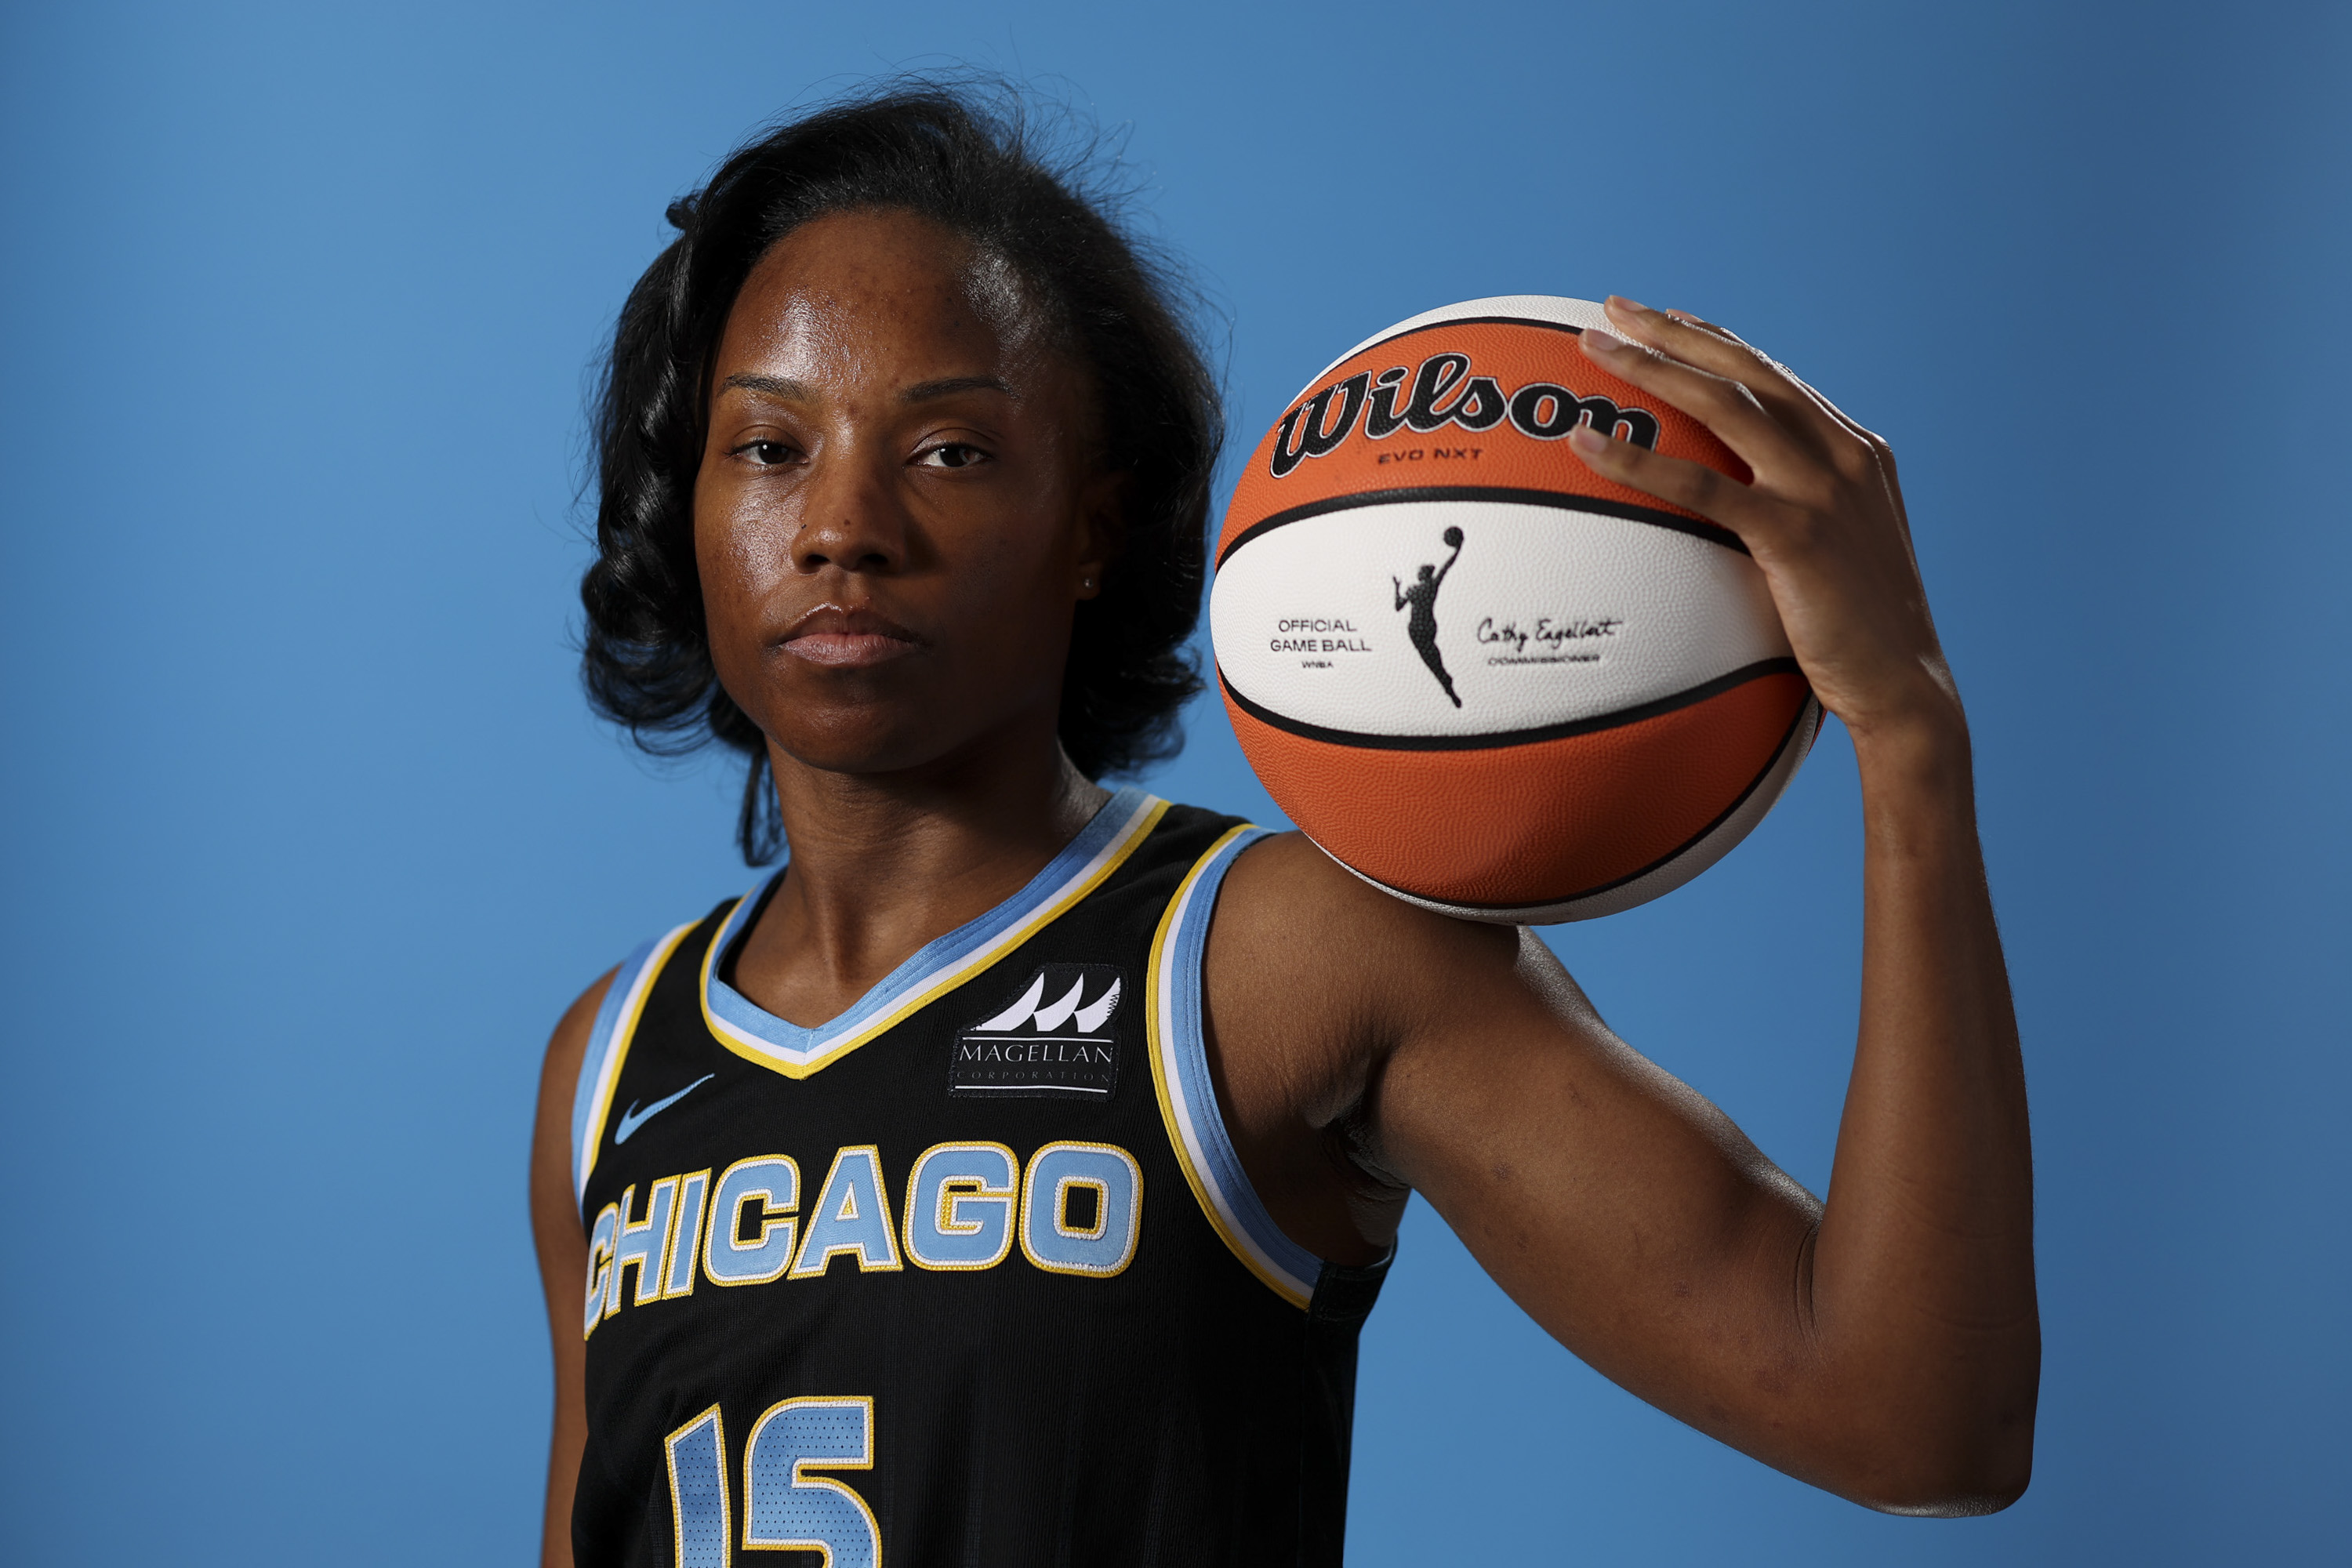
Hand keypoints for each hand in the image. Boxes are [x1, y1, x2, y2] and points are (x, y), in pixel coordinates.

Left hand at [1568, 298, 1960, 747]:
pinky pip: (1701, 487)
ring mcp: (1822, 489)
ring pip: (1724, 406)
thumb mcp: (1839, 551)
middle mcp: (1844, 454)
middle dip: (1674, 334)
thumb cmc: (1860, 633)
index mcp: (1856, 451)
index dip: (1717, 343)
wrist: (1903, 686)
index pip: (1775, 377)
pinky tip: (1587, 446)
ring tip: (1592, 349)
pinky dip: (1638, 461)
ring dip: (1652, 369)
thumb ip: (1802, 512)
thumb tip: (1741, 509)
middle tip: (1613, 311)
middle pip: (1745, 372)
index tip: (1667, 319)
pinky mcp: (1794, 533)